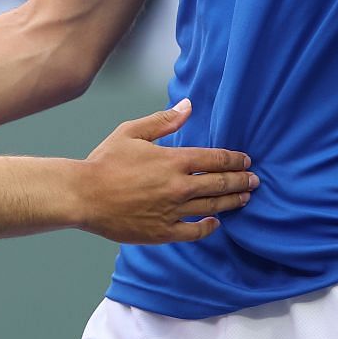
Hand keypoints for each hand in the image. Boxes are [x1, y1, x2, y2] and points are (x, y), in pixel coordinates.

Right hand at [77, 99, 255, 243]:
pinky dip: (209, 227)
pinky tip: (216, 223)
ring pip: (212, 207)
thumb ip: (163, 120)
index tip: (246, 160)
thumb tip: (188, 106)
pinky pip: (194, 232)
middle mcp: (178, 187)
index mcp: (173, 160)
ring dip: (232, 202)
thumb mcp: (132, 132)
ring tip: (245, 198)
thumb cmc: (104, 162)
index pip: (215, 159)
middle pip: (220, 184)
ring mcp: (172, 212)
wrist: (83, 195)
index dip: (234, 160)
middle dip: (241, 181)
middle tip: (254, 180)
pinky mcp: (163, 232)